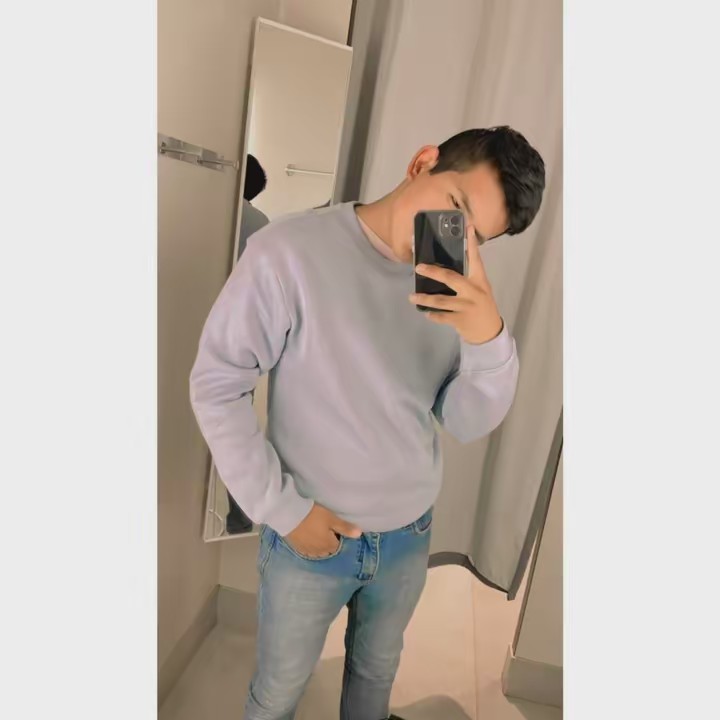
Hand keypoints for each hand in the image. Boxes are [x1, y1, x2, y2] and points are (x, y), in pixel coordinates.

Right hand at [285, 503, 361, 557]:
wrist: (289, 515)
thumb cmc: (313, 516)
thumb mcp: (331, 519)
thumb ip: (345, 528)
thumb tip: (359, 535)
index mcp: (329, 545)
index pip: (339, 546)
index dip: (339, 538)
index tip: (336, 530)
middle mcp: (319, 552)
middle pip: (328, 550)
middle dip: (330, 544)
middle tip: (327, 531)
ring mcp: (307, 551)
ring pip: (317, 552)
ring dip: (319, 546)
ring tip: (318, 534)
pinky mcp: (297, 548)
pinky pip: (307, 551)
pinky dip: (310, 546)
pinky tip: (308, 539)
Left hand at [410, 223, 502, 344]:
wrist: (489, 331)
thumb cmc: (482, 306)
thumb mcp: (480, 289)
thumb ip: (468, 277)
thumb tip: (444, 266)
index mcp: (479, 280)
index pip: (475, 258)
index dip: (472, 243)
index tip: (468, 227)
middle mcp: (474, 291)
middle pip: (451, 278)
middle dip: (433, 272)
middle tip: (418, 267)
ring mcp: (467, 306)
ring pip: (441, 301)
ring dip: (425, 299)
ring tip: (412, 297)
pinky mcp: (461, 320)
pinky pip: (442, 316)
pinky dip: (432, 315)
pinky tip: (426, 313)